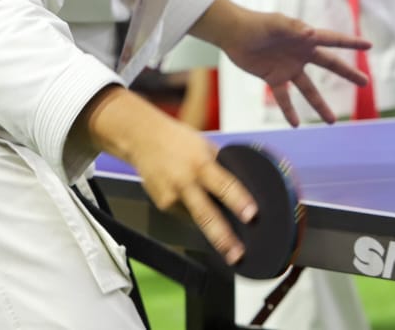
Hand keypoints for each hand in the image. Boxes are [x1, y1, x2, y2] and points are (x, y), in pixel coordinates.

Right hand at [79, 86, 254, 264]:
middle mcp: (184, 182)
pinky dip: (193, 213)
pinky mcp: (162, 205)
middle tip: (236, 255)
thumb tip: (242, 184)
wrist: (143, 138)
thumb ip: (220, 165)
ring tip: (228, 246)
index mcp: (200, 164)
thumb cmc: (177, 140)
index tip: (251, 215)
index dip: (239, 201)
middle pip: (206, 215)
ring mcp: (171, 196)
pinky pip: (185, 214)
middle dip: (223, 238)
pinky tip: (191, 201)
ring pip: (197, 220)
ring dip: (212, 233)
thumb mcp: (205, 146)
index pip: (224, 185)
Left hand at [220, 10, 370, 126]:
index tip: (369, 45)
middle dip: (348, 74)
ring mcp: (289, 67)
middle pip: (330, 65)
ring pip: (309, 89)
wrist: (233, 34)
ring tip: (332, 122)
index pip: (333, 40)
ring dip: (320, 105)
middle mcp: (301, 54)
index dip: (351, 42)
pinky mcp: (274, 77)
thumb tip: (311, 33)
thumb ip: (293, 28)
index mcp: (305, 37)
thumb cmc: (256, 24)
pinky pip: (285, 97)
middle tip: (365, 83)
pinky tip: (295, 124)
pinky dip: (289, 111)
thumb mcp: (275, 24)